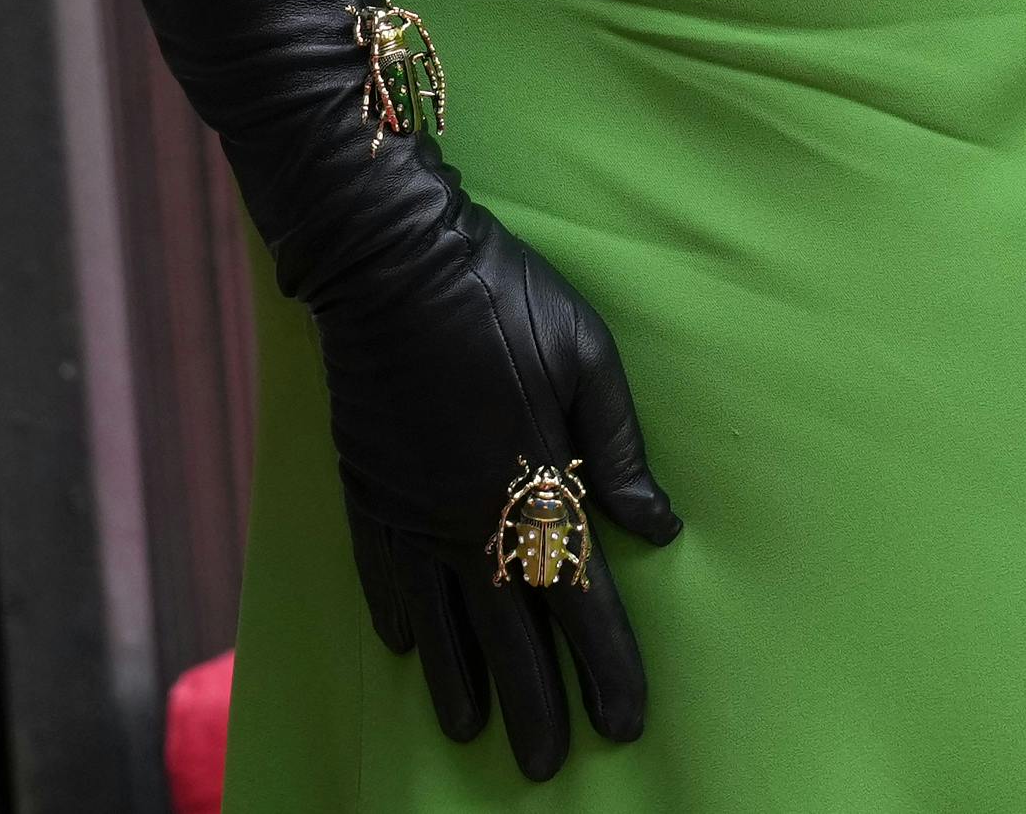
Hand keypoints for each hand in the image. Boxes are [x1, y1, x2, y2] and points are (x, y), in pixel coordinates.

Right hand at [317, 208, 677, 777]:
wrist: (391, 261)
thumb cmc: (503, 297)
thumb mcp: (588, 355)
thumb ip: (622, 447)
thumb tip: (658, 526)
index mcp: (537, 486)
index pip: (580, 602)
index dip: (605, 668)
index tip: (622, 724)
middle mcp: (471, 519)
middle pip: (510, 634)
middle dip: (534, 705)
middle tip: (543, 767)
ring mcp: (411, 511)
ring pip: (441, 622)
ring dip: (460, 683)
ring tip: (473, 734)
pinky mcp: (367, 491)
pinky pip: (381, 577)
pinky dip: (397, 619)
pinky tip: (407, 651)